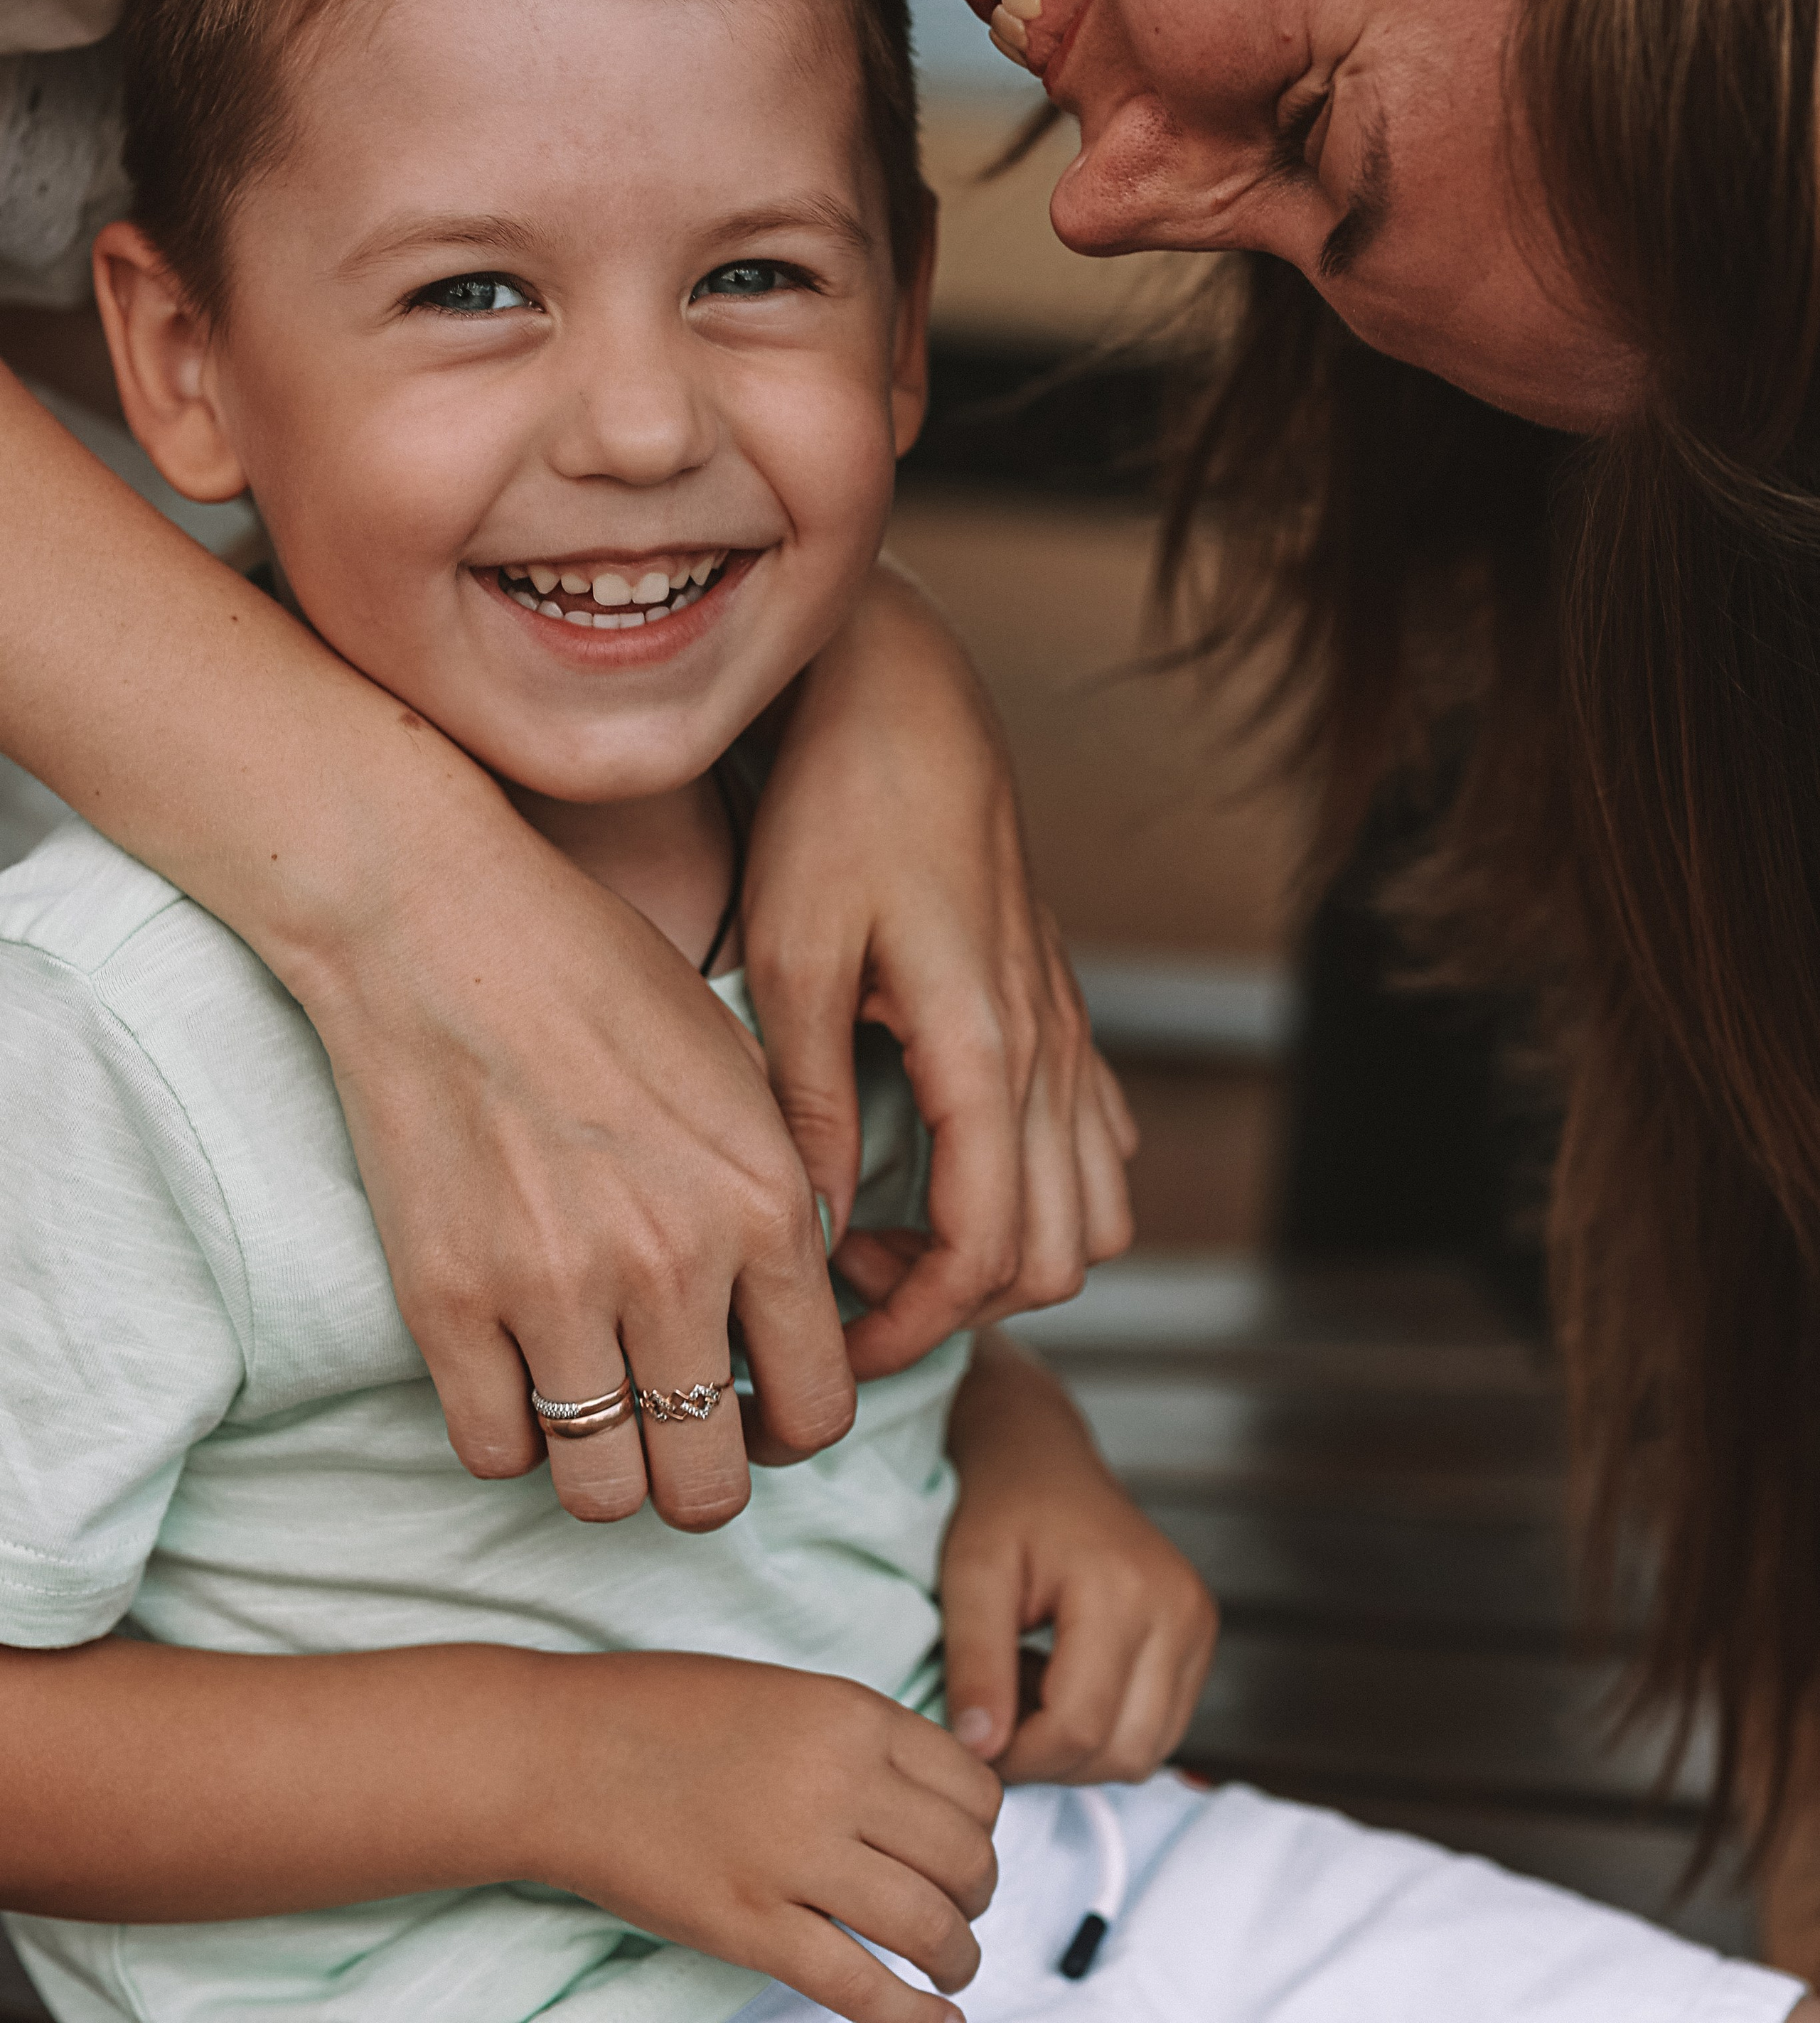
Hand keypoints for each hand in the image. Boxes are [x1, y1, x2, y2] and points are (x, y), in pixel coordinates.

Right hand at [303, 782, 855, 1531]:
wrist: (437, 920)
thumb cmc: (595, 974)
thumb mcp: (738, 1069)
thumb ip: (778, 1195)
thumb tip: (798, 1299)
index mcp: (762, 1203)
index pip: (818, 1408)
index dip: (791, 1425)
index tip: (759, 1402)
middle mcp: (671, 1263)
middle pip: (711, 1485)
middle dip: (704, 1474)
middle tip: (678, 1426)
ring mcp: (552, 1289)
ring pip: (604, 1494)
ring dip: (608, 1469)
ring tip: (599, 1407)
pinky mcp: (444, 1300)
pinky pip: (494, 1451)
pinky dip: (511, 1434)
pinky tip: (518, 1372)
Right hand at [527, 1653, 1000, 2022]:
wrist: (563, 1752)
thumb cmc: (662, 1714)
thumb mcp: (781, 1692)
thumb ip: (853, 1736)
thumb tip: (922, 1797)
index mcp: (850, 1713)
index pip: (973, 1785)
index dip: (982, 1830)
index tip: (966, 1850)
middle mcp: (838, 1779)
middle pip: (965, 1857)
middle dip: (978, 1897)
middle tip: (961, 1913)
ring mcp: (794, 1855)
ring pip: (928, 1925)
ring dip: (957, 1958)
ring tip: (949, 1968)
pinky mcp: (751, 1925)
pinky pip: (860, 1987)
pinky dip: (912, 2019)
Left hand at [742, 560, 1136, 1389]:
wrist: (903, 697)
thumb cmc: (835, 811)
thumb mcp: (792, 961)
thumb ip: (811, 1106)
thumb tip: (810, 1231)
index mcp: (985, 1047)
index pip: (988, 1252)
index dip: (914, 1325)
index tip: (832, 1340)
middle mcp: (1048, 1049)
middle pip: (1053, 1254)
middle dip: (957, 1301)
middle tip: (846, 1278)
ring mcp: (1067, 1026)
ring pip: (1091, 1208)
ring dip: (1007, 1249)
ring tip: (893, 1227)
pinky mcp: (1057, 1001)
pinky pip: (1096, 1138)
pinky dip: (1041, 1188)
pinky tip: (946, 1163)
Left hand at [938, 1336, 1215, 1782]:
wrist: (1042, 1458)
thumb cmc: (1001, 1506)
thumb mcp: (969, 1573)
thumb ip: (974, 1662)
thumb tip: (981, 1751)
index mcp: (1122, 1589)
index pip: (1077, 1728)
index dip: (1018, 1755)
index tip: (974, 1737)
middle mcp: (1178, 1609)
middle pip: (1121, 1752)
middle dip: (1050, 1757)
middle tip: (999, 1708)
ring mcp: (1198, 1624)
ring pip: (1146, 1752)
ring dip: (1081, 1747)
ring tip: (1032, 1684)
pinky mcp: (1200, 1637)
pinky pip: (1160, 1728)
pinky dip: (1110, 1728)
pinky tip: (1066, 1680)